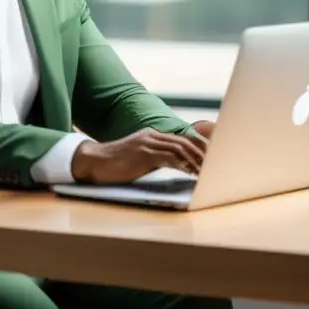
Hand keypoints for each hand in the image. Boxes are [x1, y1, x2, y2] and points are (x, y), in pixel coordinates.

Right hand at [70, 126, 211, 184]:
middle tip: (214, 165)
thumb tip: (175, 165)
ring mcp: (147, 144)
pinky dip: (183, 165)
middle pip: (184, 141)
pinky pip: (169, 157)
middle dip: (201, 153)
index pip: (180, 139)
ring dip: (195, 160)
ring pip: (179, 148)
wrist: (95, 161)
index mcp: (151, 135)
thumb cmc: (116, 164)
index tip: (209, 159)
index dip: (196, 147)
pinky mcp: (144, 154)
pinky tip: (190, 172)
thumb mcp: (138, 157)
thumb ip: (155, 158)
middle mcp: (151, 136)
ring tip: (206, 172)